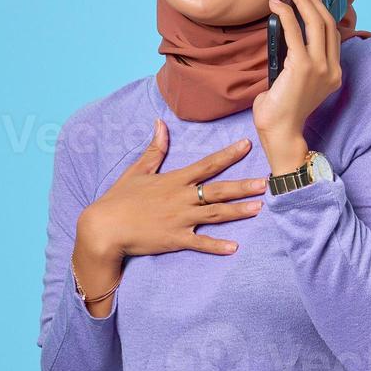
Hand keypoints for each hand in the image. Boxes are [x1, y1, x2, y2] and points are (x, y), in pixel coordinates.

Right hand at [74, 119, 266, 277]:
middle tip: (267, 182)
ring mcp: (180, 220)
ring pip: (215, 214)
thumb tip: (160, 123)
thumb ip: (154, 148)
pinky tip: (234, 247)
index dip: (228, 154)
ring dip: (239, 211)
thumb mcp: (137, 170)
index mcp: (174, 180)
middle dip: (244, 185)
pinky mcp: (175, 240)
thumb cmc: (119, 198)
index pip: (207, 164)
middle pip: (219, 190)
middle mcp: (181, 198)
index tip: (247, 145)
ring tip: (260, 208)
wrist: (103, 228)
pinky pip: (200, 243)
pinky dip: (217, 246)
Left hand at [253, 0, 341, 171]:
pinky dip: (286, 14)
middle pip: (327, 22)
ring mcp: (320, 67)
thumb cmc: (281, 111)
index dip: (322, 10)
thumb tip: (285, 33)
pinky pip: (295, 32)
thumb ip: (295, 60)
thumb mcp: (294, 81)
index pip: (332, 33)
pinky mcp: (303, 67)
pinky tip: (276, 4)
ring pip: (316, 22)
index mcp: (333, 73)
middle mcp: (332, 68)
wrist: (280, 133)